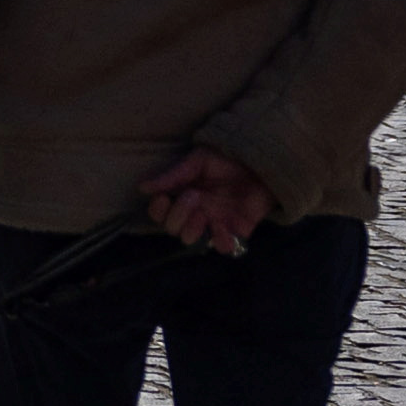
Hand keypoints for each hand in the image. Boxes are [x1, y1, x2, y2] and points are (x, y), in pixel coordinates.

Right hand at [140, 147, 272, 254]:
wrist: (263, 161)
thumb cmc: (229, 158)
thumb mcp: (199, 160)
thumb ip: (173, 175)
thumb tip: (142, 187)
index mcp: (182, 195)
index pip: (160, 213)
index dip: (158, 210)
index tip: (164, 197)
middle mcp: (195, 212)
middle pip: (172, 229)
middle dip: (178, 216)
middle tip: (194, 196)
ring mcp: (215, 223)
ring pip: (191, 240)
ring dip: (192, 229)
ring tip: (205, 213)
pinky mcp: (237, 230)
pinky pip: (225, 247)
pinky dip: (222, 241)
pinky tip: (223, 227)